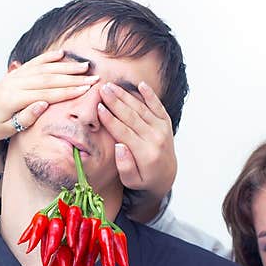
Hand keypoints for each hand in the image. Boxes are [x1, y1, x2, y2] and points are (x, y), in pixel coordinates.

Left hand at [0, 49, 99, 144]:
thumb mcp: (8, 129)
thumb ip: (26, 117)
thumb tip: (43, 104)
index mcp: (14, 99)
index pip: (46, 94)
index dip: (68, 91)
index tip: (86, 90)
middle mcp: (15, 83)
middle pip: (49, 79)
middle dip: (73, 78)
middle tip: (93, 77)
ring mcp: (15, 76)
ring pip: (44, 69)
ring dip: (65, 67)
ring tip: (84, 66)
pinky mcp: (15, 74)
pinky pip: (33, 63)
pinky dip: (48, 58)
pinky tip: (61, 54)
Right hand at [98, 81, 175, 220]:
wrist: (166, 176)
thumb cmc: (144, 179)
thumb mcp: (132, 181)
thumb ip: (125, 166)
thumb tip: (119, 146)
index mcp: (145, 153)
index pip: (124, 132)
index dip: (110, 119)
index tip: (98, 107)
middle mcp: (155, 138)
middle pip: (132, 116)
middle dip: (115, 102)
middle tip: (102, 89)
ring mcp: (162, 129)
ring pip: (142, 108)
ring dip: (126, 95)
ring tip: (112, 86)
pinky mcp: (166, 123)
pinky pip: (158, 106)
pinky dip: (150, 95)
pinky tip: (141, 84)